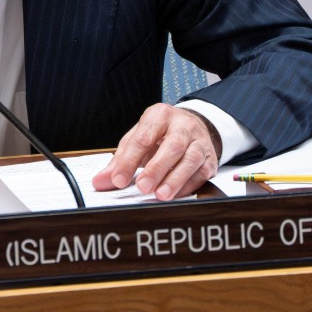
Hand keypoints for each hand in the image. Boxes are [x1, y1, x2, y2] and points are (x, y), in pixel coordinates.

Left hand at [91, 103, 219, 200]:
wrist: (195, 126)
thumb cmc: (162, 133)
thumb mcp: (138, 138)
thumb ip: (120, 160)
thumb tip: (101, 181)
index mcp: (160, 115)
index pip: (143, 137)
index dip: (129, 160)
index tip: (118, 179)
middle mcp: (183, 126)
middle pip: (173, 145)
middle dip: (157, 168)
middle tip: (143, 186)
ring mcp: (199, 142)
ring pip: (191, 160)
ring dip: (175, 180)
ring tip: (160, 195)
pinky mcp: (210, 159)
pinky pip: (201, 174)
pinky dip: (187, 186)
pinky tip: (176, 195)